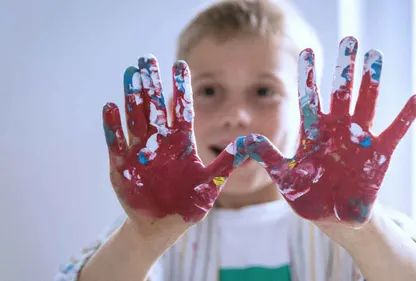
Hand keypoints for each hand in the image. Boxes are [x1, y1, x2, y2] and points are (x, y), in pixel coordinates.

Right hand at [102, 56, 246, 235]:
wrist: (162, 226)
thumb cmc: (188, 204)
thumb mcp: (211, 183)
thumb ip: (228, 162)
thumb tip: (253, 142)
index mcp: (181, 143)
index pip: (182, 110)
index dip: (181, 89)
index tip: (180, 65)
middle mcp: (160, 142)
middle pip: (156, 108)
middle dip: (152, 84)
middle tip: (147, 59)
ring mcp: (140, 152)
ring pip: (135, 118)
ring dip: (132, 97)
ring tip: (131, 74)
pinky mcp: (122, 166)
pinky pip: (116, 143)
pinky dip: (113, 126)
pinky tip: (111, 106)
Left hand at [242, 37, 415, 224]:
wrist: (331, 215)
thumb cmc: (307, 194)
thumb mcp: (284, 176)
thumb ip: (267, 156)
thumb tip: (242, 140)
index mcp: (313, 132)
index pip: (311, 98)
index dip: (309, 76)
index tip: (307, 51)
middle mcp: (336, 129)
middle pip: (341, 92)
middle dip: (344, 68)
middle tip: (349, 40)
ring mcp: (358, 139)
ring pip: (366, 103)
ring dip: (371, 81)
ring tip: (375, 55)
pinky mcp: (379, 154)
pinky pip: (394, 131)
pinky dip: (406, 117)